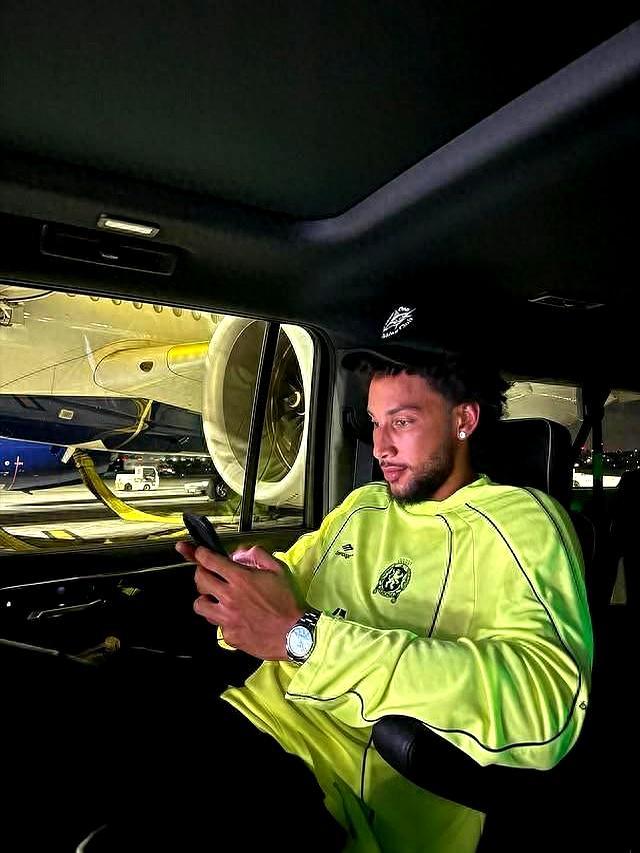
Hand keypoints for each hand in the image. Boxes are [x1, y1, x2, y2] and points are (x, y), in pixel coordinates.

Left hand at [175, 542, 304, 659]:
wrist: (292, 634)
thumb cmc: (286, 603)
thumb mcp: (277, 570)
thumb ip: (258, 555)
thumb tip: (241, 552)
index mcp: (241, 579)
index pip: (210, 561)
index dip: (200, 554)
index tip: (199, 553)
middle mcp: (230, 597)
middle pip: (199, 580)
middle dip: (201, 574)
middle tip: (208, 575)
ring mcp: (227, 617)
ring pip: (199, 604)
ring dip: (205, 599)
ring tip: (214, 599)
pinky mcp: (228, 634)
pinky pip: (215, 624)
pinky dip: (221, 619)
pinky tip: (232, 617)